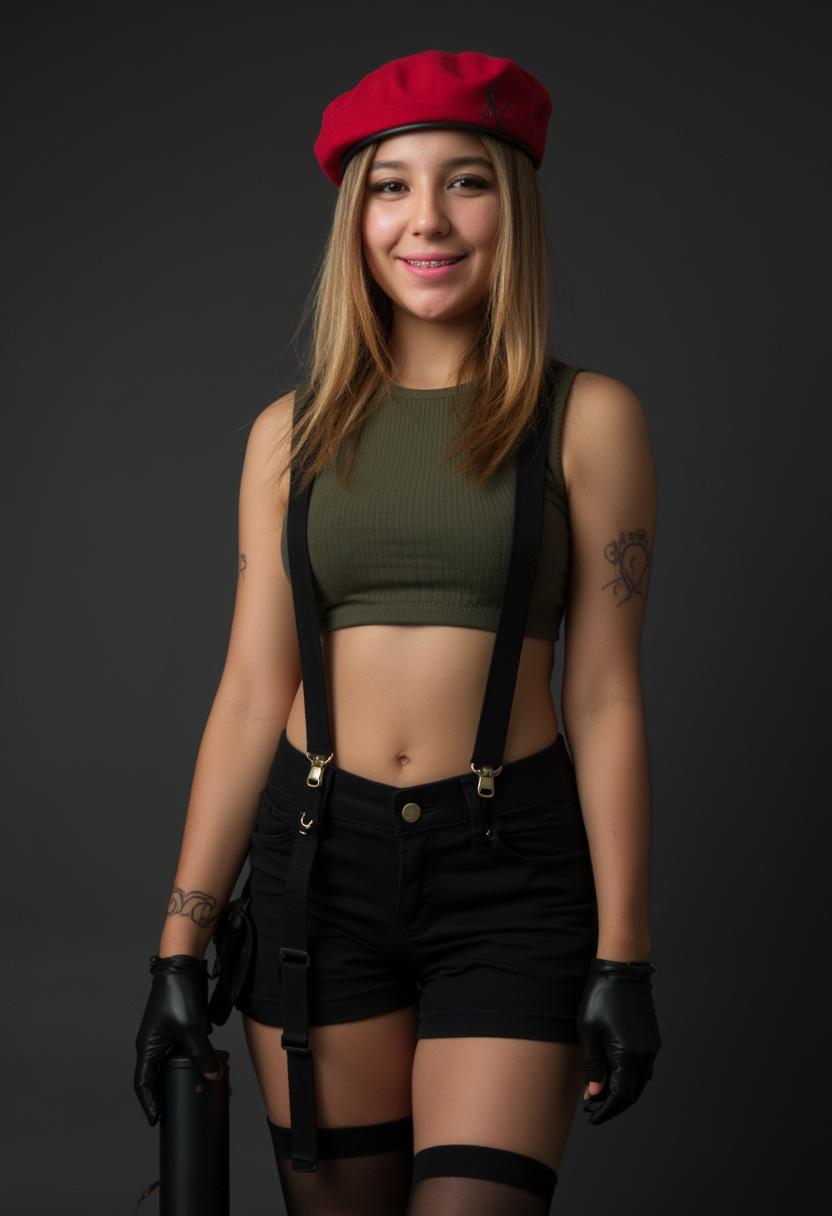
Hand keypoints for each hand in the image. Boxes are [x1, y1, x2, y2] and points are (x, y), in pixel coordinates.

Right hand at [133, 953, 222, 1125]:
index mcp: (148, 1047)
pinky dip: (196, 1061)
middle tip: (181, 1110)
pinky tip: (211, 1069)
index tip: (156, 1120)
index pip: (144, 1083)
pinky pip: (187, 1051)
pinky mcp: (181, 1030)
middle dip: (170, 1093)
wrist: (184, 967)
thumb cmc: (177, 995)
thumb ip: (202, 1054)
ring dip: (188, 1076)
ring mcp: (168, 1037)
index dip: (149, 1103)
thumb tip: (214, 1076)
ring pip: (176, 1064)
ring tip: (202, 1091)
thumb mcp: (191, 1029)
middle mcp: (155, 1045)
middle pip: (160, 1077)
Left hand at [576, 957, 660, 1124]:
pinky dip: (629, 1078)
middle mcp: (646, 1054)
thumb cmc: (601, 996)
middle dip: (613, 1105)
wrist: (622, 968)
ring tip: (599, 1096)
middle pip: (632, 1093)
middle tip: (592, 1110)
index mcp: (629, 1054)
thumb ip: (593, 1065)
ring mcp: (652, 1046)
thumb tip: (595, 1093)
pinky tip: (613, 1076)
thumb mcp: (588, 1031)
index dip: (606, 1110)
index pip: (620, 1096)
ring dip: (621, 1092)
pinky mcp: (652, 1038)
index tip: (591, 1117)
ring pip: (639, 1082)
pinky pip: (643, 1068)